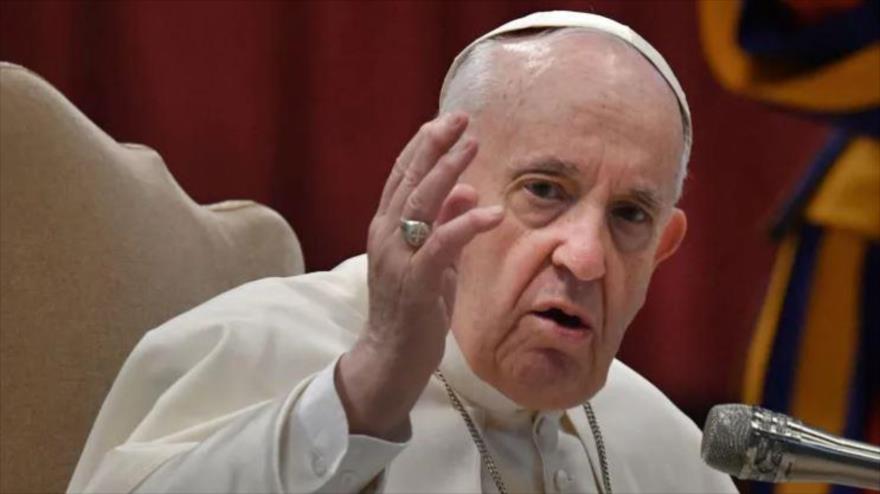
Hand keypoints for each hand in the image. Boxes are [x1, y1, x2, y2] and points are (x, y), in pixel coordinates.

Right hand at [336, 112, 502, 438]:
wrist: (391, 357)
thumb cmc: (413, 309)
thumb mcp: (434, 260)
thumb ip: (446, 225)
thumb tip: (468, 190)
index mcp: (387, 228)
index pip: (403, 176)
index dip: (425, 145)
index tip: (449, 120)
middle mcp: (386, 236)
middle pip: (409, 180)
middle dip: (435, 145)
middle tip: (461, 118)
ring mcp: (398, 258)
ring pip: (421, 204)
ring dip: (448, 171)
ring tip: (473, 145)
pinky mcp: (416, 282)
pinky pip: (441, 245)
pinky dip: (465, 225)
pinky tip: (491, 212)